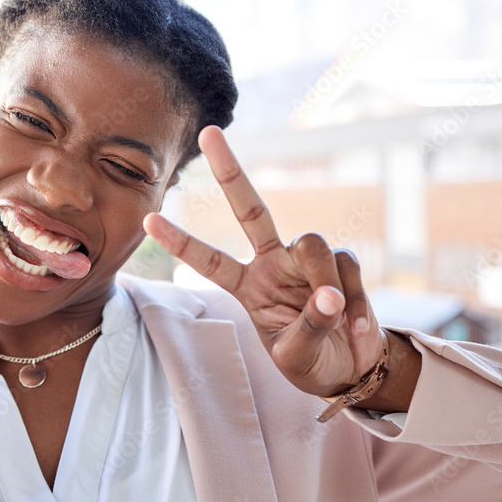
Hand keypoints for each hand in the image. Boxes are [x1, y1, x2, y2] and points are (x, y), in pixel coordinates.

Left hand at [145, 126, 418, 406]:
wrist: (350, 369)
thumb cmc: (310, 363)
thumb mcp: (297, 357)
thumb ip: (308, 326)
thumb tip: (328, 294)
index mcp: (247, 287)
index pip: (209, 260)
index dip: (181, 242)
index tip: (148, 219)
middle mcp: (272, 264)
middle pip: (250, 209)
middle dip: (230, 171)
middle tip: (209, 133)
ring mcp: (305, 261)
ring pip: (312, 245)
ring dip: (325, 281)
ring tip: (336, 321)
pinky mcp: (340, 264)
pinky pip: (346, 265)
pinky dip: (354, 298)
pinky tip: (353, 327)